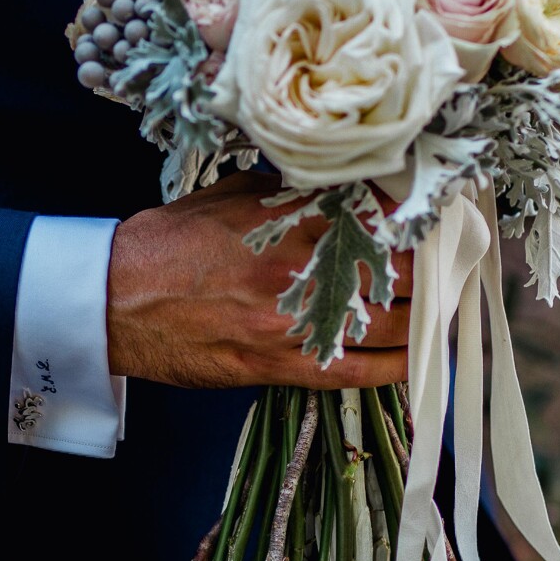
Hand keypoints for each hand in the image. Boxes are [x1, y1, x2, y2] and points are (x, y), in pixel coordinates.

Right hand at [107, 171, 410, 388]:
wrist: (114, 300)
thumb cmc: (166, 244)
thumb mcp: (229, 195)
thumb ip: (286, 193)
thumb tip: (333, 188)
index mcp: (286, 218)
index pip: (377, 210)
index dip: (413, 213)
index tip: (432, 212)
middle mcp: (297, 269)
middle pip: (395, 267)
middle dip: (427, 264)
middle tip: (446, 258)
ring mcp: (292, 321)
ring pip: (389, 321)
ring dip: (423, 313)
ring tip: (438, 303)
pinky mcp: (279, 365)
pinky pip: (359, 372)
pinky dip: (398, 366)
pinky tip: (419, 357)